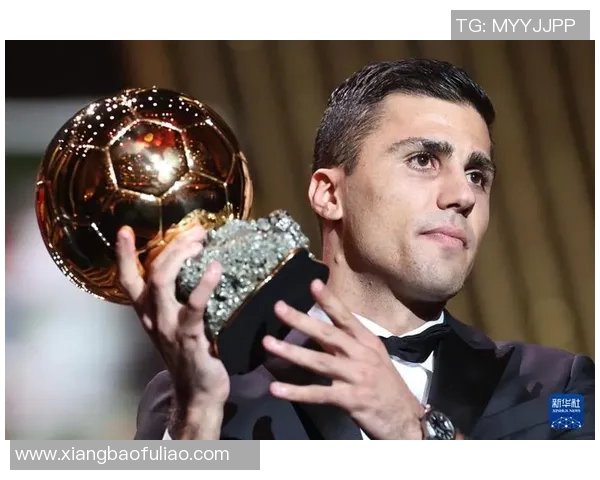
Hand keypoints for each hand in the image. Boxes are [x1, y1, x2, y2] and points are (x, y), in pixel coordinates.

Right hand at [115, 223, 229, 436]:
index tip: (124, 229)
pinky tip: (215, 269)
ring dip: (181, 256)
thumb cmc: (190, 354)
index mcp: (147, 313)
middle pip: (152, 272)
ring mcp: (168, 327)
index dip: (124, 254)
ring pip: (163, 282)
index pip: (128, 279)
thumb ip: (178, 300)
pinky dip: (204, 285)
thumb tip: (199, 266)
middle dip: (172, 245)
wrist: (196, 394)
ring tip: (200, 241)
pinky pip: (193, 307)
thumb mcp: (175, 325)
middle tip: (196, 231)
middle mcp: (153, 317)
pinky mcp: (189, 337)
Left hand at [262, 279, 424, 439]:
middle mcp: (361, 355)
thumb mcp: (372, 357)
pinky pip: (319, 394)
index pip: (345, 317)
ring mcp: (356, 377)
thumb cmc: (386, 385)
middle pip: (327, 334)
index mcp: (367, 342)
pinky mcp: (351, 399)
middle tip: (279, 307)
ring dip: (291, 352)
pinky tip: (276, 389)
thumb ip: (346, 343)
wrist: (405, 418)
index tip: (313, 284)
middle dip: (301, 320)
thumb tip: (318, 328)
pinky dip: (296, 392)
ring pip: (319, 361)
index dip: (330, 301)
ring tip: (268, 344)